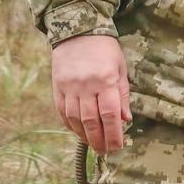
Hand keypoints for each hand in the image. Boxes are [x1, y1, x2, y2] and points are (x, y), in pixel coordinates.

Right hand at [51, 34, 131, 153]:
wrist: (78, 31)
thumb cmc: (105, 49)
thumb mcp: (120, 68)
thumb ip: (122, 95)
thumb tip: (125, 120)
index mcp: (106, 79)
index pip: (110, 114)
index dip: (113, 134)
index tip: (117, 147)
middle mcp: (86, 85)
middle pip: (92, 121)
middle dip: (99, 140)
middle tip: (105, 152)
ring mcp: (70, 87)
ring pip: (76, 119)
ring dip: (84, 136)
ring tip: (93, 145)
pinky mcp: (58, 87)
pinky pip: (63, 112)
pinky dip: (71, 125)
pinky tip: (78, 132)